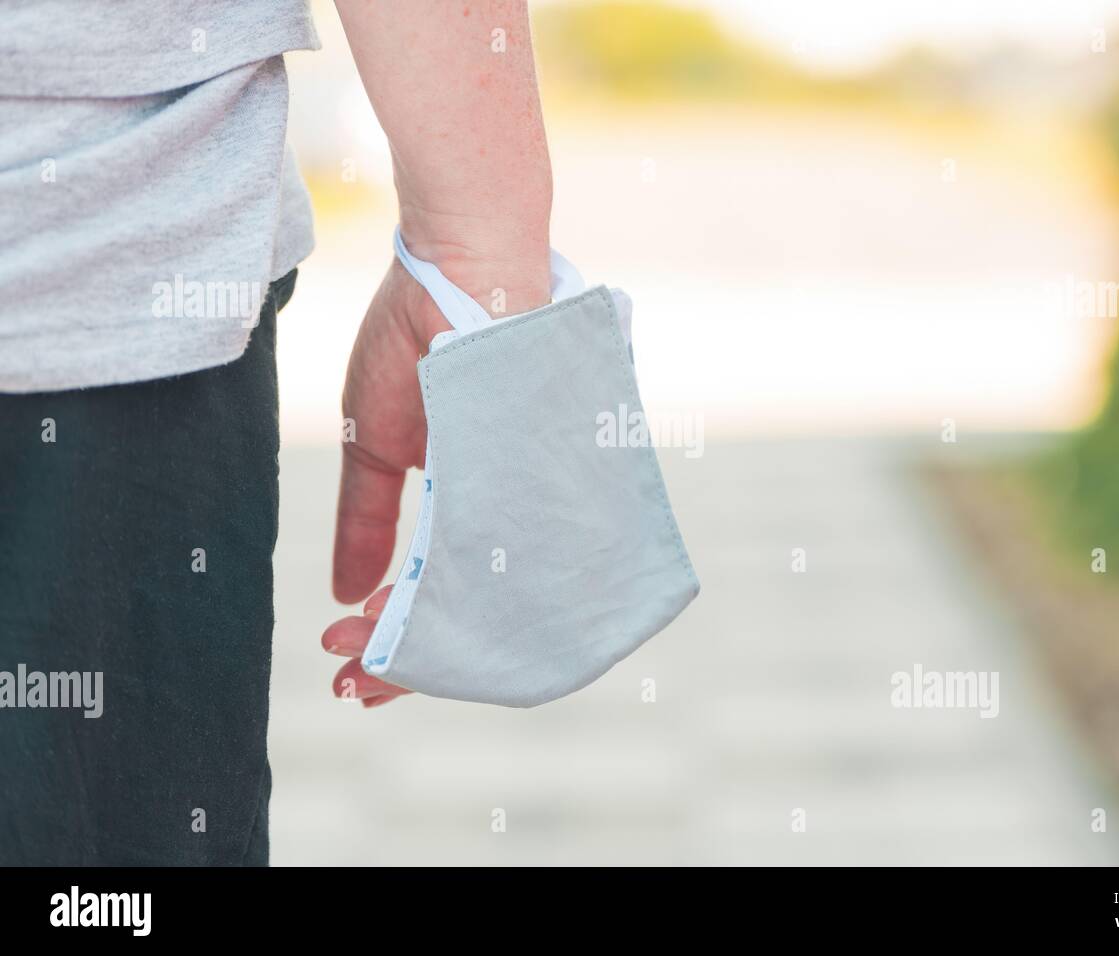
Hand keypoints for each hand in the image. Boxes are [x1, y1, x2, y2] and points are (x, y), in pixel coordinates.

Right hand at [325, 241, 549, 706]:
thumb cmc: (418, 337)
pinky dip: (469, 591)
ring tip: (370, 659)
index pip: (429, 589)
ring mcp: (525, 495)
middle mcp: (500, 507)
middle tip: (356, 685)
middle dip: (405, 654)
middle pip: (464, 607)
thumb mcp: (376, 442)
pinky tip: (419, 621)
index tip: (345, 663)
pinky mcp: (547, 477)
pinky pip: (514, 554)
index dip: (389, 633)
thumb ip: (367, 520)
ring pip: (488, 595)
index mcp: (459, 501)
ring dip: (430, 635)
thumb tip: (345, 594)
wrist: (464, 266)